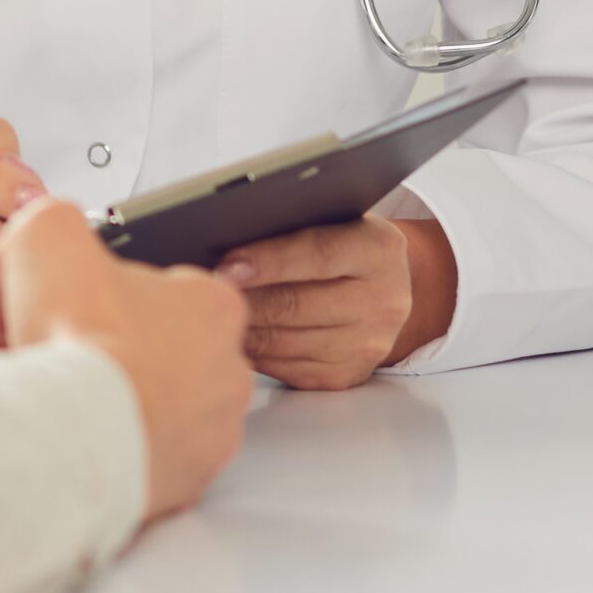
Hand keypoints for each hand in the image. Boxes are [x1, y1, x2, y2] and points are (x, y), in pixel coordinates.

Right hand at [0, 197, 252, 522]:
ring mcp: (206, 438)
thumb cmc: (82, 336)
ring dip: (76, 389)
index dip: (92, 283)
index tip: (59, 293)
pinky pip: (128, 453)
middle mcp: (224, 375)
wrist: (76, 432)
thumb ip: (49, 220)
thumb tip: (34, 248)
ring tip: (18, 379)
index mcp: (213, 308)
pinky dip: (87, 438)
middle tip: (22, 336)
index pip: (158, 284)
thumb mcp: (50, 230)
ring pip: (130, 401)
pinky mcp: (178, 487)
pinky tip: (42, 422)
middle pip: (137, 346)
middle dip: (74, 341)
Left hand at [218, 215, 456, 389]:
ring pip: (289, 342)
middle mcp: (383, 300)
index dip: (268, 261)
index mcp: (377, 250)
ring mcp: (369, 343)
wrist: (388, 283)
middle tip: (205, 292)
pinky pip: (292, 369)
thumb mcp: (331, 218)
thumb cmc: (341, 239)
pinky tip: (234, 336)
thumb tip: (224, 233)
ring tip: (209, 312)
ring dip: (245, 328)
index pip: (317, 255)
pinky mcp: (350, 374)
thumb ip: (292, 224)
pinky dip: (257, 354)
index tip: (226, 266)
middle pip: (298, 304)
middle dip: (245, 298)